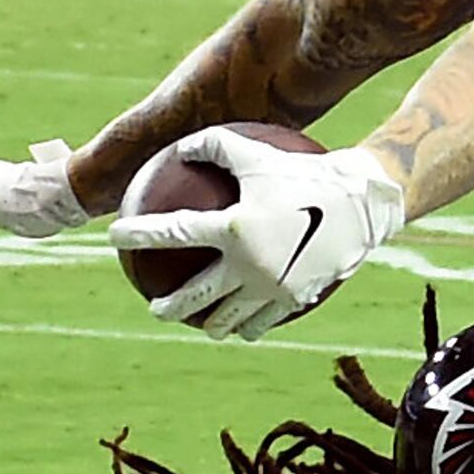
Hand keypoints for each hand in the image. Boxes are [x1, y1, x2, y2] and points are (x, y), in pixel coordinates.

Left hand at [108, 128, 403, 339]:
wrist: (360, 204)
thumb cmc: (303, 172)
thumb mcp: (255, 152)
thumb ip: (212, 148)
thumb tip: (178, 148)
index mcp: (233, 228)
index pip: (172, 233)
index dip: (138, 235)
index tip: (113, 236)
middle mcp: (248, 264)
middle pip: (196, 295)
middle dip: (169, 306)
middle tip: (155, 308)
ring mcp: (271, 287)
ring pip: (229, 317)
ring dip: (210, 323)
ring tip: (201, 323)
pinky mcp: (294, 300)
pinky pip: (263, 320)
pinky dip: (249, 325)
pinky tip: (243, 326)